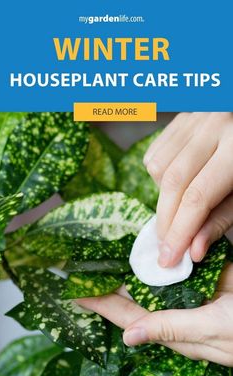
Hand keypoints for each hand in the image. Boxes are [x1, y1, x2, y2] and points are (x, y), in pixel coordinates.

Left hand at [77, 263, 232, 365]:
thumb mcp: (213, 331)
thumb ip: (172, 330)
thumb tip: (128, 336)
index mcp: (175, 329)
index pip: (127, 316)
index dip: (100, 304)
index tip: (73, 292)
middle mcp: (177, 310)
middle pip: (134, 295)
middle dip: (109, 283)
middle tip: (83, 268)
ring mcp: (191, 292)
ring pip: (152, 278)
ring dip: (131, 266)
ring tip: (106, 254)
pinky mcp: (205, 276)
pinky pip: (175, 264)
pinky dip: (160, 254)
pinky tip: (146, 244)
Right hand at [143, 112, 232, 266]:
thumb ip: (220, 221)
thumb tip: (193, 251)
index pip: (198, 197)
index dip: (181, 231)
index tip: (169, 258)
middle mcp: (213, 126)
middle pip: (173, 182)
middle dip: (166, 221)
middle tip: (165, 247)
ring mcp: (193, 117)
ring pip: (159, 167)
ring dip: (163, 198)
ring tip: (180, 206)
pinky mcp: (180, 117)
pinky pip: (154, 154)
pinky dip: (160, 176)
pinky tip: (178, 183)